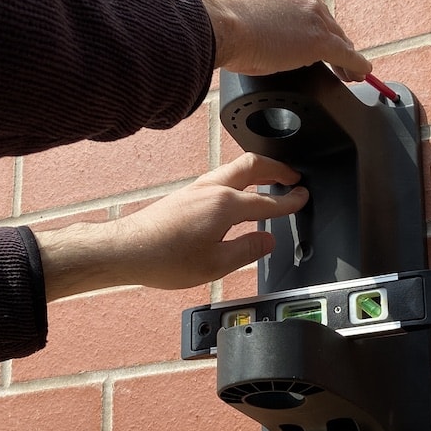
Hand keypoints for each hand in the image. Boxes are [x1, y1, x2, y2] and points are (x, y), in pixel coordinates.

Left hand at [35, 153, 307, 300]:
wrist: (127, 250)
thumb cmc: (165, 259)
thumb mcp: (215, 265)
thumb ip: (247, 250)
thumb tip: (268, 240)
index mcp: (224, 206)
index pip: (267, 201)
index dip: (290, 201)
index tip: (304, 197)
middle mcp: (211, 189)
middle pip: (251, 165)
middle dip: (277, 168)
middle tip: (293, 176)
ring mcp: (196, 188)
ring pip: (234, 168)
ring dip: (258, 170)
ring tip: (271, 180)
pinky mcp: (185, 194)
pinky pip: (220, 177)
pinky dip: (239, 179)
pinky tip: (239, 194)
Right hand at [197, 0, 371, 80]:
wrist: (216, 25)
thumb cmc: (216, 23)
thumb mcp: (237, 12)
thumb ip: (255, 20)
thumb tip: (252, 41)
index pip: (302, 4)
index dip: (306, 23)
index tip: (304, 35)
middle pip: (322, 18)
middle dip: (325, 38)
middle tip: (332, 58)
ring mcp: (312, 12)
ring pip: (334, 35)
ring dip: (341, 53)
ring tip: (350, 70)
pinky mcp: (318, 39)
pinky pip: (343, 53)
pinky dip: (354, 64)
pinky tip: (360, 72)